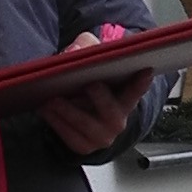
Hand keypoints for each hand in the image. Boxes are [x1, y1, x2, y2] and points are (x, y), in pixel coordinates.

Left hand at [39, 32, 143, 156]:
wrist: (77, 110)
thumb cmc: (87, 80)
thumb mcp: (90, 58)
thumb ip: (85, 46)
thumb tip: (76, 50)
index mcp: (124, 99)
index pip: (136, 90)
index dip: (142, 82)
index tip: (146, 71)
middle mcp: (117, 120)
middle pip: (111, 111)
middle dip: (101, 97)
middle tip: (90, 84)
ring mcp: (102, 135)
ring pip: (87, 125)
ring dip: (69, 111)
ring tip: (52, 99)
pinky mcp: (84, 145)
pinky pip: (70, 136)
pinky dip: (57, 123)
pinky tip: (45, 110)